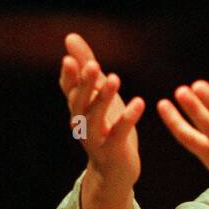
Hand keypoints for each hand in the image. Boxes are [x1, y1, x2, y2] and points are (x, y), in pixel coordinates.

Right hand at [60, 32, 143, 188]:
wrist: (113, 171)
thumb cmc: (106, 127)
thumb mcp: (97, 96)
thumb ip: (86, 68)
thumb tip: (69, 37)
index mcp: (77, 108)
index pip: (68, 89)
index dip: (69, 76)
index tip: (70, 59)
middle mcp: (81, 122)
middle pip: (79, 102)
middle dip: (84, 84)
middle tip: (92, 66)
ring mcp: (94, 139)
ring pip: (95, 117)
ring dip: (104, 98)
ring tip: (115, 78)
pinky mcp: (112, 151)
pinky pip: (119, 133)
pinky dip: (128, 118)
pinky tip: (139, 102)